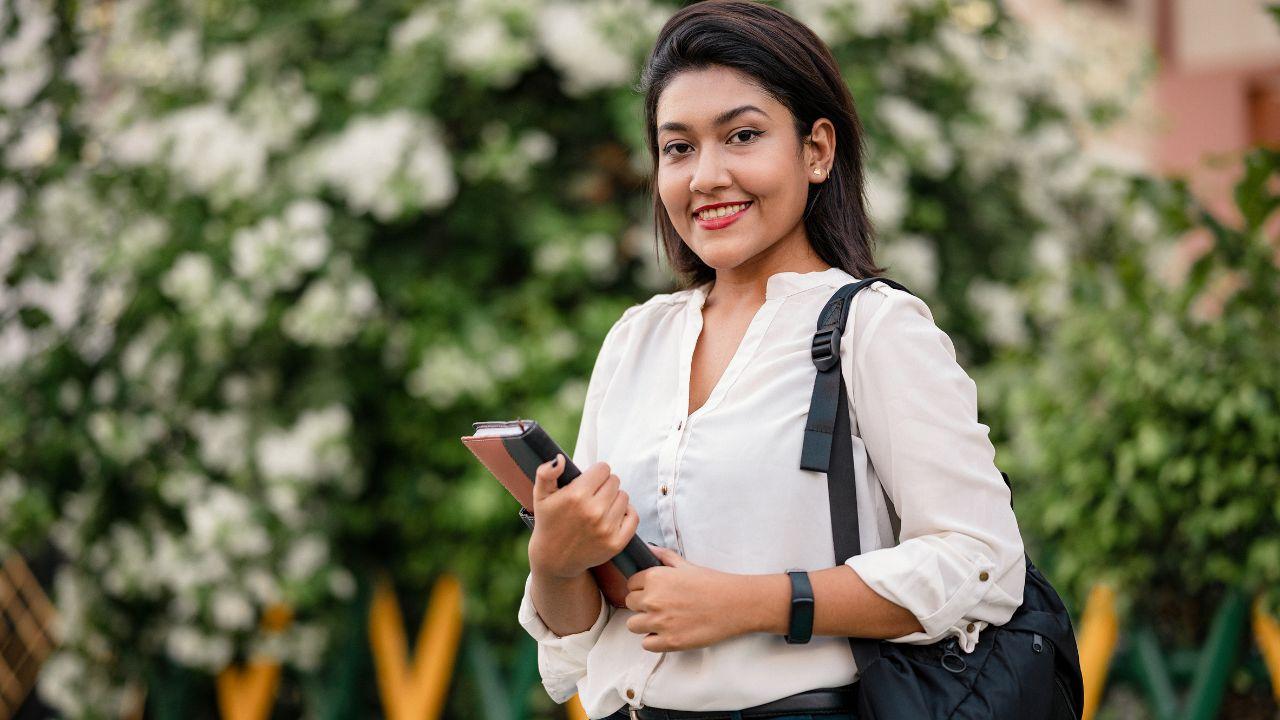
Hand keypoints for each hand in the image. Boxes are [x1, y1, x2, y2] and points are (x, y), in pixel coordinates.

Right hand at [527, 454, 639, 579]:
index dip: (595, 473)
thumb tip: (559, 459)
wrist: (554, 559)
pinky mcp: (616, 543)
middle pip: (615, 481)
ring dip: (614, 499)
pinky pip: (633, 516)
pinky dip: (626, 514)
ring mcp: (606, 528)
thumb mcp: (540, 495)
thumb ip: (546, 473)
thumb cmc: (549, 522)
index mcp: (576, 496)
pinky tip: (613, 516)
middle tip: (593, 496)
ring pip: (624, 497)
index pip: (603, 469)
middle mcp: (593, 511)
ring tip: (600, 507)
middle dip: (604, 485)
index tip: (588, 482)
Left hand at [624, 546, 748, 651]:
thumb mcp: (686, 565)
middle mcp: (652, 599)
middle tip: (661, 605)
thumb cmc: (713, 583)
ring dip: (645, 623)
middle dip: (642, 604)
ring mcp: (660, 622)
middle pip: (630, 604)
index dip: (642, 587)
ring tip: (662, 620)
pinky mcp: (669, 642)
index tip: (654, 591)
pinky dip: (654, 640)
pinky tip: (667, 633)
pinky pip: (646, 644)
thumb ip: (664, 557)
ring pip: (633, 625)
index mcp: (655, 578)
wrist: (735, 604)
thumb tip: (649, 550)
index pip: (631, 584)